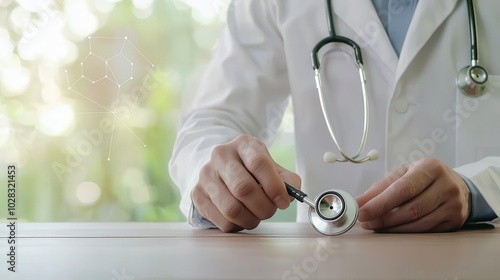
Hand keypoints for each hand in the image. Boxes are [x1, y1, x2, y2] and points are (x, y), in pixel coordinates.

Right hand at [191, 135, 300, 231]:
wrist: (220, 168)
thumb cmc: (249, 169)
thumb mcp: (270, 166)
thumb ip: (286, 179)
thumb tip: (290, 195)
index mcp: (243, 144)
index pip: (258, 163)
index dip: (274, 186)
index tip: (283, 201)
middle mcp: (221, 156)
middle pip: (243, 189)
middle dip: (263, 207)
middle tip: (271, 211)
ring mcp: (206, 175)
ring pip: (232, 209)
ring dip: (251, 219)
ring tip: (257, 216)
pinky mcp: (197, 194)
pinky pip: (222, 221)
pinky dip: (238, 225)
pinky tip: (242, 217)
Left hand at [356, 158, 471, 232]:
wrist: (458, 186)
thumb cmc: (424, 179)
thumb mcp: (404, 175)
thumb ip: (380, 188)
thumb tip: (358, 203)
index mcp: (430, 167)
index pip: (402, 189)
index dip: (380, 203)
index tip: (362, 212)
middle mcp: (446, 185)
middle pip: (411, 208)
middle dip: (384, 218)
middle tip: (366, 222)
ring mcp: (454, 204)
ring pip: (418, 223)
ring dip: (393, 227)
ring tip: (376, 225)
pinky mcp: (455, 220)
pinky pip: (426, 230)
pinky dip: (406, 232)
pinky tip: (393, 229)